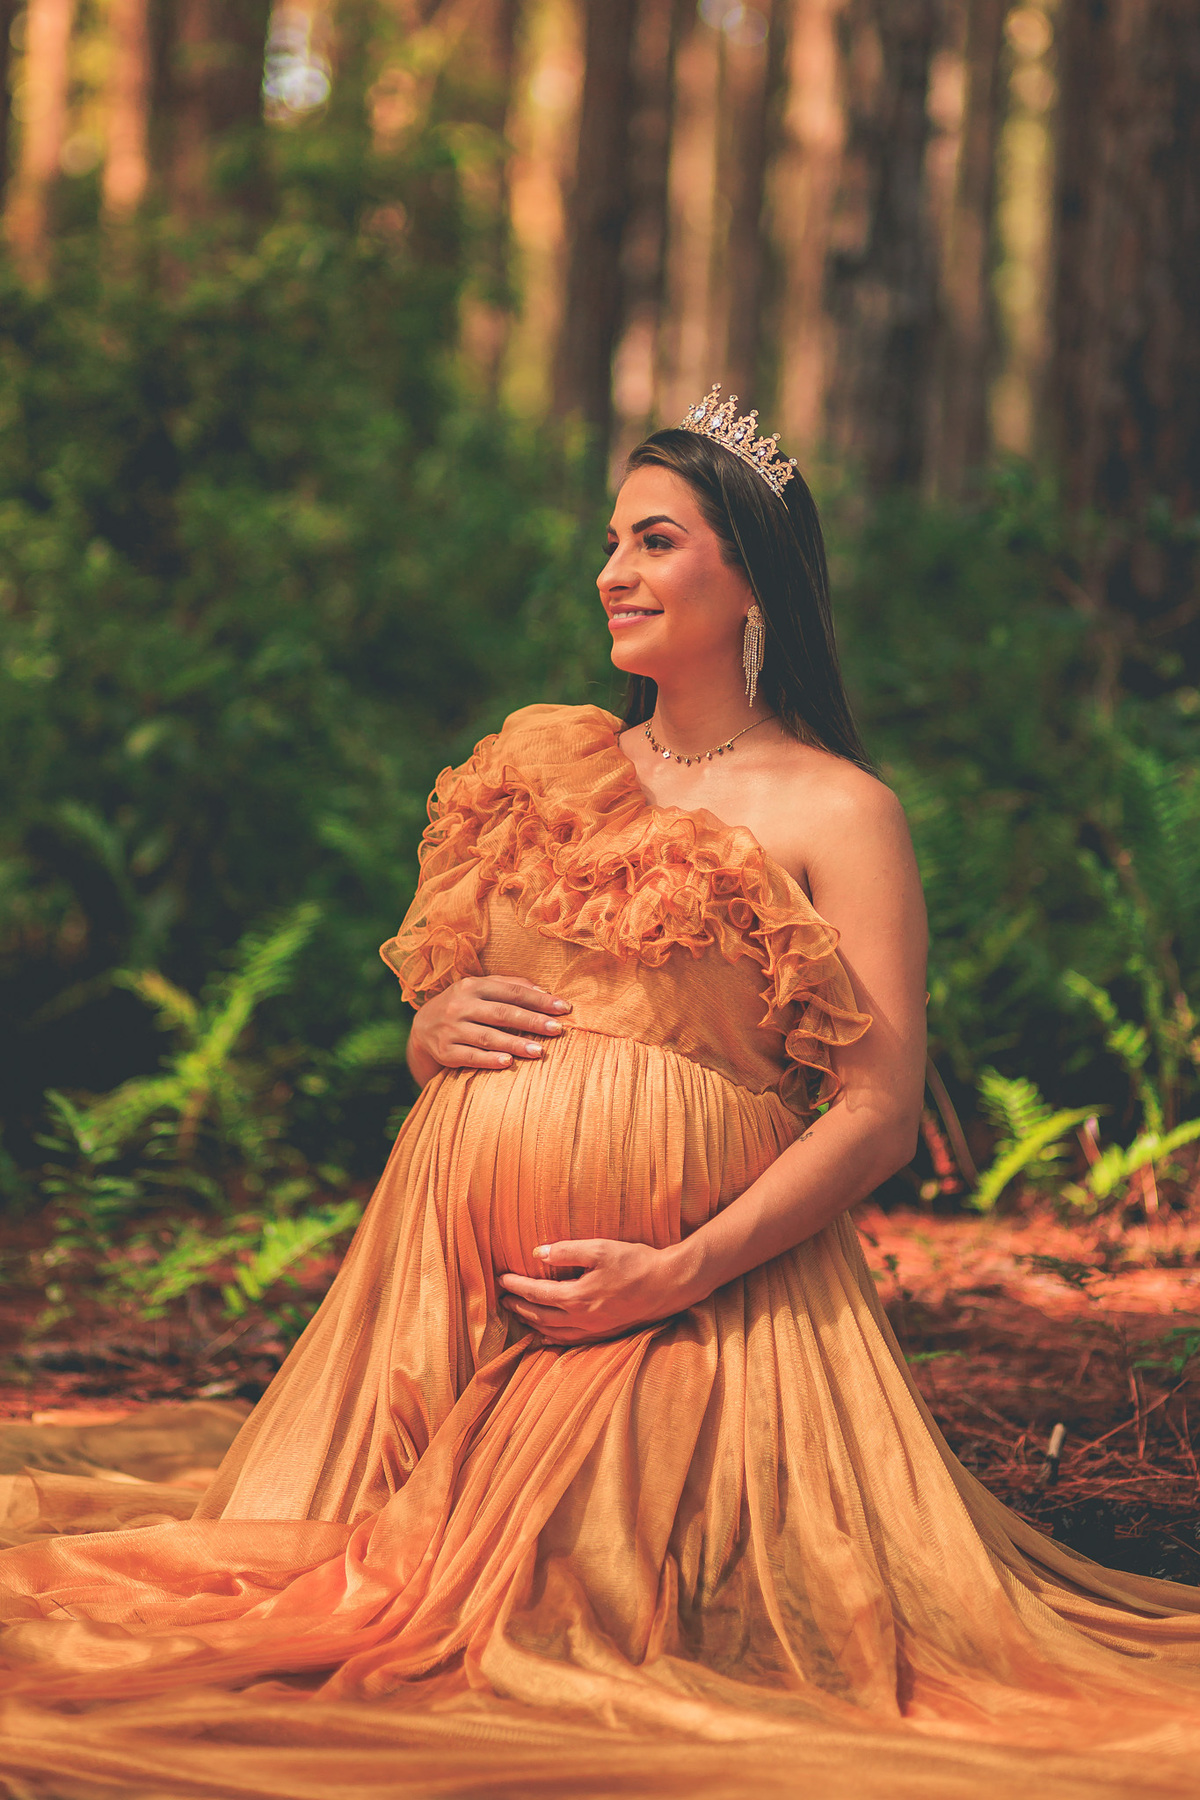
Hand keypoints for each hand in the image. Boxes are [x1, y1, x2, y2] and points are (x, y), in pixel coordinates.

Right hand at [408, 976, 570, 1081]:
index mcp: (472, 986)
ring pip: (488, 1037)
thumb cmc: (462, 1006)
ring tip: (540, 1051)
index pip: (512, 992)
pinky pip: (471, 1056)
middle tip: (558, 1030)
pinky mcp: (445, 1052)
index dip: (539, 1000)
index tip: (564, 1009)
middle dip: (532, 1021)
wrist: (422, 1028)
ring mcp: (451, 1029)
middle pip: (502, 1013)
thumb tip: (543, 991)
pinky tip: (509, 1062)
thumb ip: (508, 986)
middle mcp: (460, 1005)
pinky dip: (490, 1060)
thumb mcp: (479, 989)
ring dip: (516, 1044)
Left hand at [498, 1239, 692, 1344]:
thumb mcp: (600, 1248)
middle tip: (503, 1297)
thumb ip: (566, 1251)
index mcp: (577, 1297)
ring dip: (532, 1323)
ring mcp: (594, 1330)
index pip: (537, 1293)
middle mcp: (582, 1318)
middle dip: (518, 1306)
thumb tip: (538, 1252)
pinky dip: (553, 1338)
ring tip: (518, 1313)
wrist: (669, 1285)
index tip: (501, 1278)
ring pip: (553, 1331)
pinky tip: (547, 1335)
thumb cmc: (636, 1263)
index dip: (516, 1286)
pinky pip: (571, 1341)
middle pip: (540, 1316)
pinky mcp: (606, 1333)